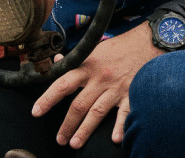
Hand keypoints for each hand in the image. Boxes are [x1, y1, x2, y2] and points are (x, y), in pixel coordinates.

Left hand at [31, 23, 159, 146]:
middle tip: (60, 139)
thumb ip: (76, 60)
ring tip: (75, 143)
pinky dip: (120, 126)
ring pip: (97, 112)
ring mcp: (116, 88)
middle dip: (67, 124)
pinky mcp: (131, 93)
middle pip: (79, 105)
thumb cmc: (119, 47)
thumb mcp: (95, 49)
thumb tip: (56, 61)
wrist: (148, 42)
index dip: (48, 99)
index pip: (63, 84)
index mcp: (88, 67)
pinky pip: (125, 113)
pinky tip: (115, 139)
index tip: (36, 112)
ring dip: (85, 130)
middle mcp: (100, 79)